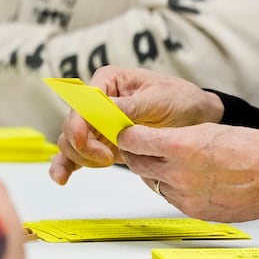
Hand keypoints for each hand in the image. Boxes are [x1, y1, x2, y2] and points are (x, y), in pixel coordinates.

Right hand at [51, 65, 223, 185]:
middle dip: (83, 146)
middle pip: (72, 125)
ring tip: (106, 163)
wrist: (196, 117)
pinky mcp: (101, 142)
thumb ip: (129, 106)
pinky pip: (77, 153)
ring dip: (80, 157)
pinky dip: (67, 165)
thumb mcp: (159, 99)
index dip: (79, 125)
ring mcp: (97, 122)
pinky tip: (62, 178)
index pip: (82, 103)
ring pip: (70, 141)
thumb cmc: (180, 99)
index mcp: (108, 80)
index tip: (91, 143)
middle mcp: (97, 100)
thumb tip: (102, 110)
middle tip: (108, 158)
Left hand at [111, 122, 258, 223]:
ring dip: (156, 172)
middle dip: (138, 154)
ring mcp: (183, 196)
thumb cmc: (254, 151)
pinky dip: (174, 188)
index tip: (127, 131)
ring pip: (153, 182)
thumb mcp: (212, 131)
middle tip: (143, 146)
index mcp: (180, 147)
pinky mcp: (193, 211)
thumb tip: (160, 141)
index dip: (128, 135)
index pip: (134, 141)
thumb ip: (181, 137)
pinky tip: (191, 179)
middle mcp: (177, 173)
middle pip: (137, 164)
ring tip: (174, 163)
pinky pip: (171, 197)